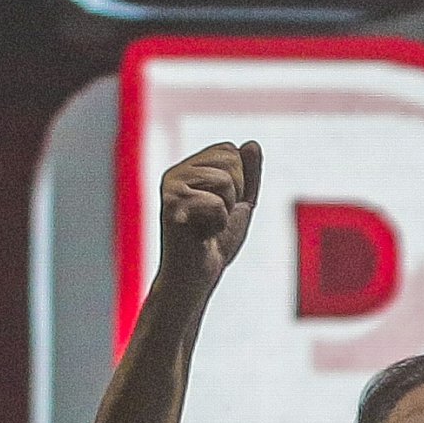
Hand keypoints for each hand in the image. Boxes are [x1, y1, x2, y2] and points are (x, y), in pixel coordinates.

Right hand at [155, 139, 259, 299]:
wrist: (196, 278)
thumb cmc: (215, 244)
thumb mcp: (241, 204)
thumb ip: (249, 174)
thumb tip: (252, 144)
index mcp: (189, 168)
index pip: (230, 150)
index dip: (240, 182)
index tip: (222, 207)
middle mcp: (176, 172)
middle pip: (229, 159)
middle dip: (235, 194)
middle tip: (214, 219)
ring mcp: (171, 186)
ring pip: (225, 180)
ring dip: (226, 210)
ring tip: (207, 226)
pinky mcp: (170, 204)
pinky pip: (217, 203)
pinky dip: (218, 224)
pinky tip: (200, 236)